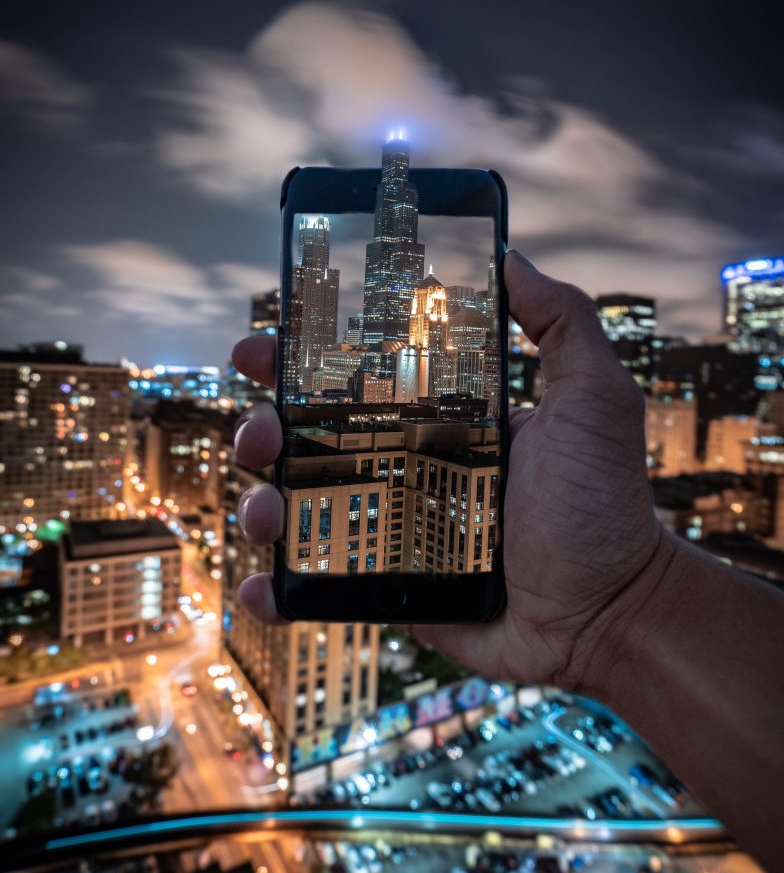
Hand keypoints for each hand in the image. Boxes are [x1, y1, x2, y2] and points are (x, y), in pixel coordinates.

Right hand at [231, 249, 670, 694]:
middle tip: (263, 431)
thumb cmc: (606, 505)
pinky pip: (321, 586)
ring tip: (268, 513)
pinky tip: (265, 586)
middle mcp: (407, 467)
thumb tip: (511, 258)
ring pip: (303, 508)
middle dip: (265, 426)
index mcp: (440, 420)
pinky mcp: (391, 590)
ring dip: (262, 504)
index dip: (303, 359)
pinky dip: (280, 589)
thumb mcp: (595, 398)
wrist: (611, 614)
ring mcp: (393, 530)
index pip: (357, 377)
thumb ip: (563, 323)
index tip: (266, 344)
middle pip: (310, 439)